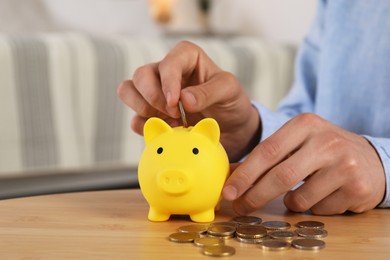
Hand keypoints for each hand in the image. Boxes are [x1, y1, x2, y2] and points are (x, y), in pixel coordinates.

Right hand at [117, 41, 259, 160]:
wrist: (230, 127)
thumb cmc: (231, 101)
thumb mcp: (229, 91)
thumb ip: (209, 92)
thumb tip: (184, 99)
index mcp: (186, 58)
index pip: (168, 62)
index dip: (167, 82)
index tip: (174, 102)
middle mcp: (165, 72)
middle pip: (140, 76)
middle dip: (152, 97)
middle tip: (173, 113)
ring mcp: (155, 93)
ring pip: (127, 91)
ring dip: (142, 109)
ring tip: (167, 121)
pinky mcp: (151, 115)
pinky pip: (135, 119)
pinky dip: (145, 127)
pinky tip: (167, 131)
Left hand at [223, 113, 385, 214]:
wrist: (370, 159)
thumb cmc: (323, 151)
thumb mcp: (296, 143)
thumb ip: (266, 156)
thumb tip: (232, 175)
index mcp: (305, 124)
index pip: (267, 151)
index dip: (245, 174)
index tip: (228, 191)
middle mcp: (326, 141)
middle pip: (281, 176)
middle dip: (255, 195)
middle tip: (240, 207)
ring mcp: (344, 165)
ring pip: (299, 198)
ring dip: (290, 203)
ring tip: (298, 193)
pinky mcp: (357, 188)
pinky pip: (319, 210)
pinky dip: (313, 208)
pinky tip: (323, 195)